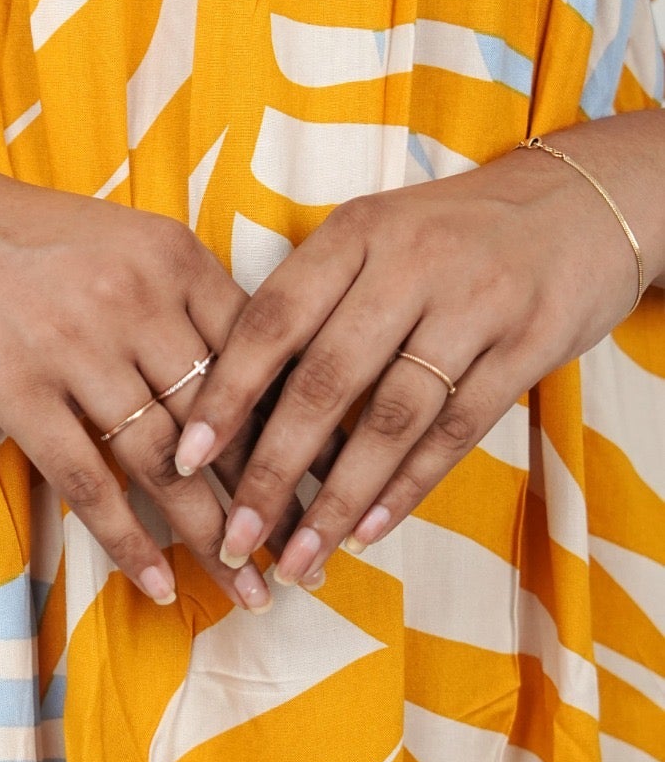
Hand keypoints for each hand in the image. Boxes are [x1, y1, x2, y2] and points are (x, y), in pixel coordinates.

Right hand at [0, 131, 273, 614]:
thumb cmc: (12, 234)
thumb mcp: (114, 241)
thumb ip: (176, 300)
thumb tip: (235, 391)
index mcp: (173, 255)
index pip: (261, 359)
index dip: (298, 432)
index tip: (330, 489)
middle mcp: (136, 297)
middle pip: (223, 420)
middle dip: (268, 500)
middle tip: (304, 560)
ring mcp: (76, 344)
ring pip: (165, 462)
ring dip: (210, 536)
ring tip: (247, 590)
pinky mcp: (16, 387)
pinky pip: (89, 482)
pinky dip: (128, 543)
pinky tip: (159, 587)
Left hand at [169, 132, 654, 589]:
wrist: (576, 207)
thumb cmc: (449, 233)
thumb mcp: (375, 237)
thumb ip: (314, 299)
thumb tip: (234, 398)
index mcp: (356, 234)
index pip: (273, 319)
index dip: (226, 392)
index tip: (185, 455)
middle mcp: (411, 266)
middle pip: (326, 381)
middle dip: (273, 469)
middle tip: (238, 535)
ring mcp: (474, 307)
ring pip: (391, 418)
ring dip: (340, 498)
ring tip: (300, 554)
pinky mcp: (527, 347)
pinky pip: (456, 431)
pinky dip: (408, 486)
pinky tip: (369, 530)